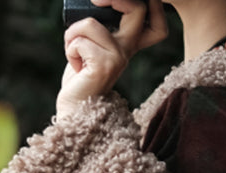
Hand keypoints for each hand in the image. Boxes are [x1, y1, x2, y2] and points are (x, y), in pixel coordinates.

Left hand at [56, 0, 167, 118]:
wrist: (76, 109)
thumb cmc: (81, 75)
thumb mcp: (94, 45)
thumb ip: (101, 26)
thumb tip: (96, 3)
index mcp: (129, 44)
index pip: (156, 23)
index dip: (153, 6)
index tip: (118, 3)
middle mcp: (128, 50)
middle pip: (138, 9)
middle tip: (95, 2)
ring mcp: (118, 58)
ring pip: (91, 23)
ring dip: (73, 33)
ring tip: (73, 50)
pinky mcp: (103, 66)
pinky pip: (79, 42)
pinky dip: (70, 50)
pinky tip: (76, 65)